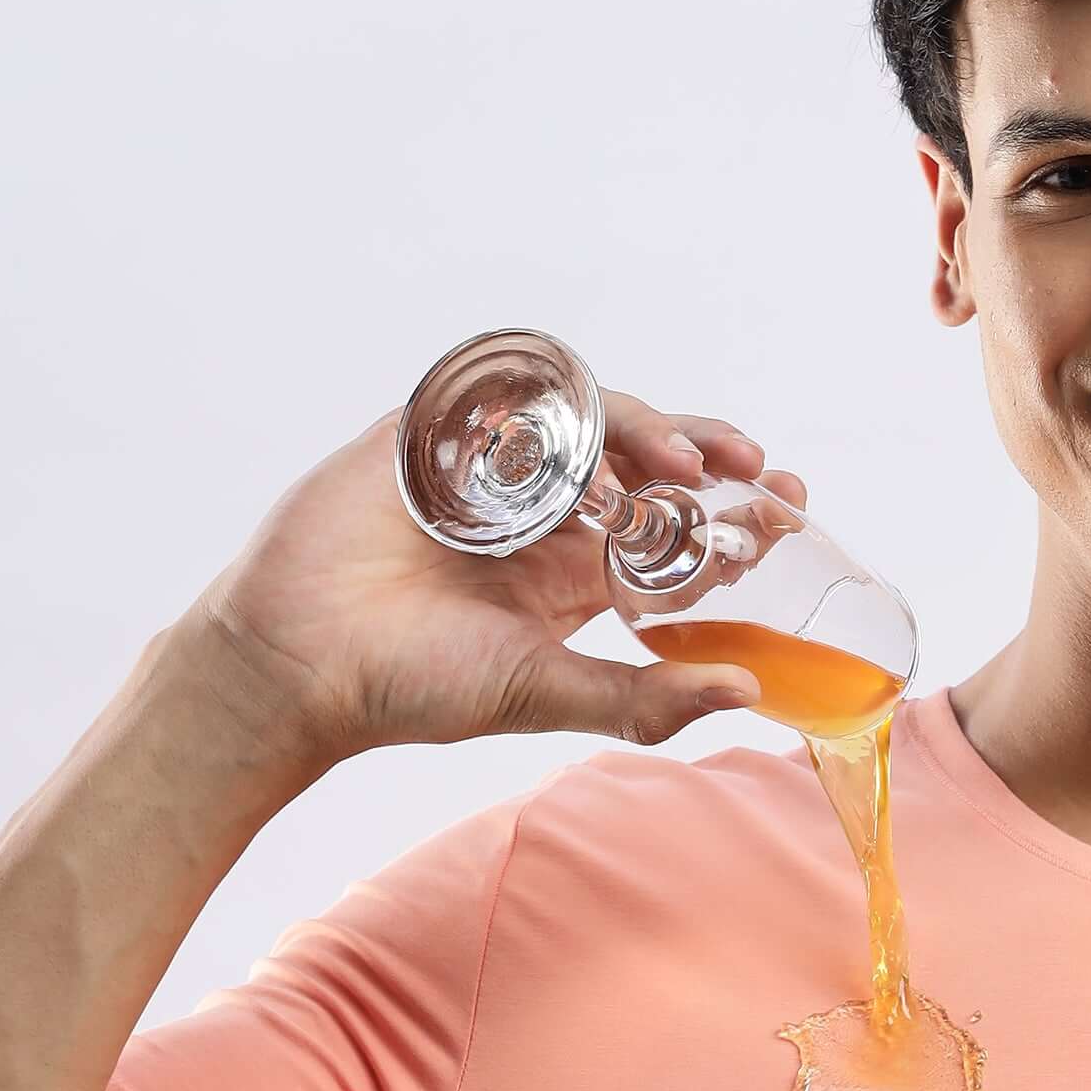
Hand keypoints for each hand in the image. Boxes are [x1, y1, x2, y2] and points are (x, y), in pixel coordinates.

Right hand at [186, 389, 810, 767]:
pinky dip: (552, 410)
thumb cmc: (413, 688)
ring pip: (586, 422)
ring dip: (642, 433)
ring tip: (679, 467)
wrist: (301, 659)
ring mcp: (488, 470)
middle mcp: (539, 517)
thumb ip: (641, 694)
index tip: (789, 510)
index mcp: (570, 577)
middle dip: (704, 458)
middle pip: (642, 462)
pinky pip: (505, 395)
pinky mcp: (434, 433)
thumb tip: (748, 691)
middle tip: (756, 468)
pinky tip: (587, 451)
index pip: (671, 535)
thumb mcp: (545, 694)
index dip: (731, 521)